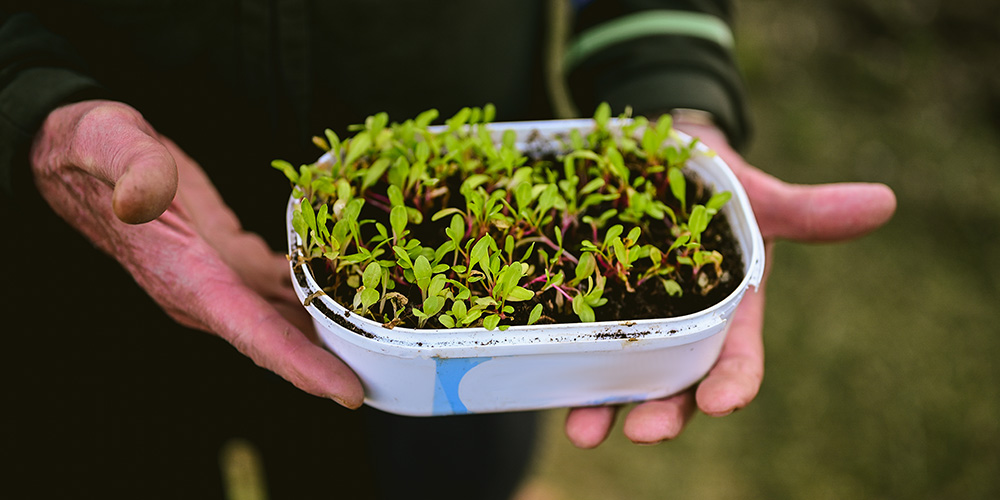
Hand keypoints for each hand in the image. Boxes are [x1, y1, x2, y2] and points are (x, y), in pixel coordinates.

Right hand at [30, 100, 363, 407]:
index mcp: (185, 276)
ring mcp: (219, 280)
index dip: (300, 367)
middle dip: (332, 364)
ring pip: (284, 321)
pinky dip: (318, 296)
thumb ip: (131, 168)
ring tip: (389, 343)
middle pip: (278, 341)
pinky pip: (281, 290)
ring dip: (330, 336)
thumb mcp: (108, 143)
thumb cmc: (94, 148)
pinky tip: (354, 293)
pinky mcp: (230, 260)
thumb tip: (143, 196)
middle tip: (393, 373)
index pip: (250, 333)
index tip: (347, 392)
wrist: (82, 156)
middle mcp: (205, 291)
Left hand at [563, 122, 896, 446]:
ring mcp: (634, 321)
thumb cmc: (715, 181)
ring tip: (582, 431)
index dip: (732, 385)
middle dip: (663, 413)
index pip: (736, 360)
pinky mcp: (591, 304)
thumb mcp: (757, 195)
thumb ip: (807, 211)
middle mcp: (682, 329)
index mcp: (729, 311)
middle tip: (641, 433)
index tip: (722, 404)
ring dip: (603, 407)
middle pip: (676, 385)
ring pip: (621, 377)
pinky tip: (537, 376)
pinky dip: (562, 360)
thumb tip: (884, 202)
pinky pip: (575, 338)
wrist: (656, 157)